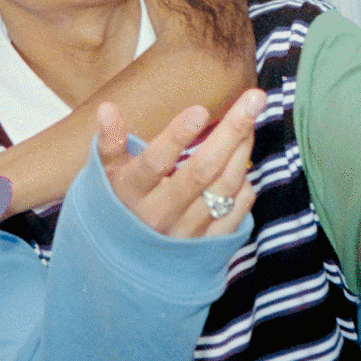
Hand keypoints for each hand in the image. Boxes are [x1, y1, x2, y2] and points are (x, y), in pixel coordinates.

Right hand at [96, 89, 264, 237]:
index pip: (155, 162)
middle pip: (202, 170)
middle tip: (254, 98)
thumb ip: (110, 142)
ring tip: (251, 115)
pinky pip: (236, 211)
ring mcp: (187, 233)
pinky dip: (244, 182)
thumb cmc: (121, 203)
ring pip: (224, 187)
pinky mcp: (208, 246)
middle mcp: (160, 215)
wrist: (128, 262)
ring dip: (242, 149)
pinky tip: (243, 158)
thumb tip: (106, 107)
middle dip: (231, 132)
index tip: (200, 110)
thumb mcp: (108, 174)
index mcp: (132, 194)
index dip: (177, 136)